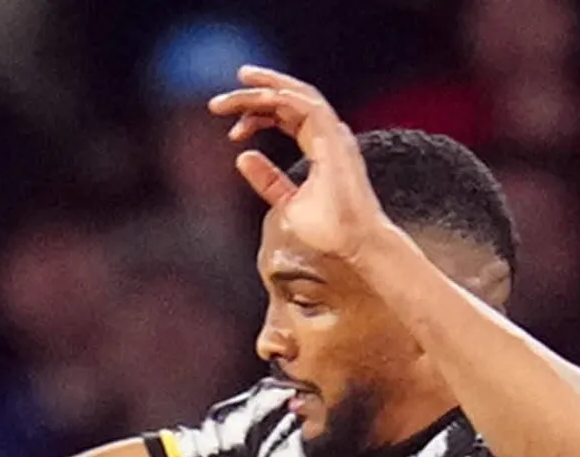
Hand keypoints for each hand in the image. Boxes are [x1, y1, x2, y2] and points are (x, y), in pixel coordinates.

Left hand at [212, 69, 390, 261]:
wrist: (352, 251)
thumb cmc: (327, 236)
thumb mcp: (285, 204)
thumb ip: (267, 180)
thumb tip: (243, 157)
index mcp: (321, 146)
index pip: (289, 116)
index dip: (260, 112)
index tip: (231, 128)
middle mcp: (329, 136)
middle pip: (293, 99)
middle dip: (260, 91)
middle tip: (226, 92)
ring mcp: (334, 136)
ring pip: (299, 96)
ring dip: (267, 88)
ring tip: (238, 83)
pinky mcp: (335, 141)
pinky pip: (308, 106)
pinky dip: (282, 98)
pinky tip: (257, 98)